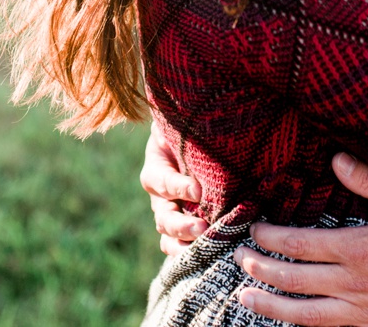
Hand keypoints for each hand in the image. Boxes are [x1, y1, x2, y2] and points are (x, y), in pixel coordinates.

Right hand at [140, 122, 203, 254]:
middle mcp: (161, 195)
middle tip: (201, 228)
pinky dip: (193, 251)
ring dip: (184, 243)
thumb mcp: (182, 125)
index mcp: (156, 168)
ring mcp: (173, 211)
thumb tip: (199, 112)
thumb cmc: (192, 129)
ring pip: (169, 235)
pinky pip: (182, 243)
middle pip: (163, 216)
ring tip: (203, 245)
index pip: (161, 181)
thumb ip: (185, 126)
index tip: (197, 190)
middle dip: (181, 225)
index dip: (177, 187)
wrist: (199, 138)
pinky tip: (211, 255)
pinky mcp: (188, 222)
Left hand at [234, 154, 367, 326]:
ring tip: (247, 300)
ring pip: (307, 315)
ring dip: (272, 307)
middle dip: (260, 271)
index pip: (300, 244)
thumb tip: (336, 158)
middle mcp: (358, 285)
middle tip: (240, 261)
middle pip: (294, 281)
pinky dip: (309, 326)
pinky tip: (295, 322)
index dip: (271, 238)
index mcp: (360, 248)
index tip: (255, 230)